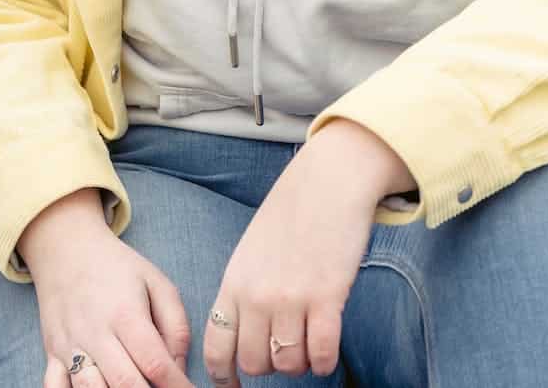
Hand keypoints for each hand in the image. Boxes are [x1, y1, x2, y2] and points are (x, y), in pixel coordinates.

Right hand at [21, 193, 190, 387]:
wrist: (67, 250)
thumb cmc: (118, 267)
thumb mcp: (158, 283)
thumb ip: (175, 326)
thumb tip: (179, 368)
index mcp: (126, 314)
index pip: (154, 362)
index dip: (175, 384)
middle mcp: (95, 333)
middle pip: (123, 382)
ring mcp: (68, 346)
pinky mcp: (51, 354)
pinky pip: (54, 386)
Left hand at [205, 120, 411, 384]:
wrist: (331, 180)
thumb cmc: (294, 211)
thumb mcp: (252, 249)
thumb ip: (244, 287)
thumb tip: (246, 328)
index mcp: (234, 282)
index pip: (216, 346)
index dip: (223, 375)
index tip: (234, 384)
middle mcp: (257, 296)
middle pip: (253, 363)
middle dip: (270, 368)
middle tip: (286, 355)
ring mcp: (291, 298)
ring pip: (288, 364)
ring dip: (301, 365)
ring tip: (310, 351)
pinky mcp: (327, 296)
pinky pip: (322, 352)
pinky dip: (325, 362)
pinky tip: (328, 354)